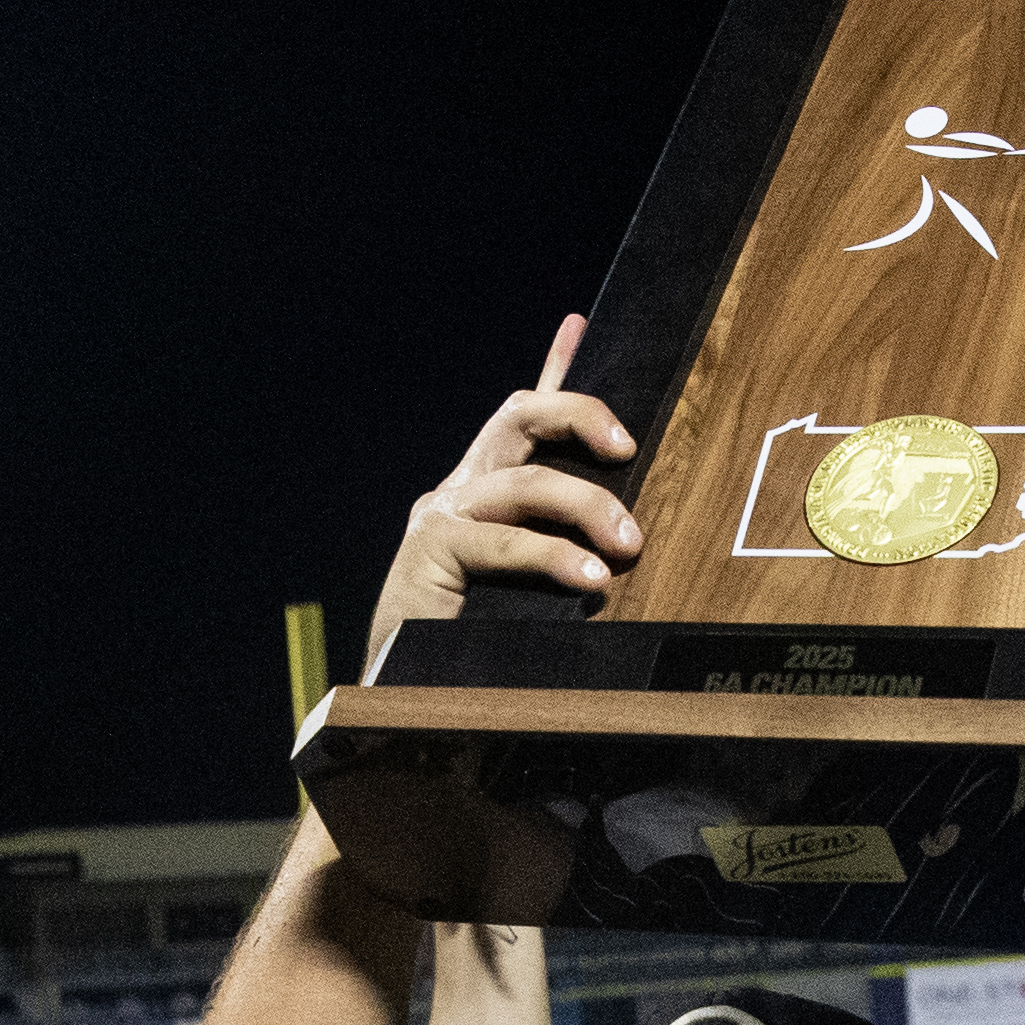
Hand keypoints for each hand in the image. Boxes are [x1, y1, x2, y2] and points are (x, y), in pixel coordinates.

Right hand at [370, 316, 640, 651]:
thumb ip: (565, 553)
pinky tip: (589, 577)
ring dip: (585, 505)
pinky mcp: (429, 553)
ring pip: (524, 482)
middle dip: (579, 415)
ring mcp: (441, 518)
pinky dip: (551, 556)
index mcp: (483, 495)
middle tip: (627, 448)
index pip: (520, 418)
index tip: (580, 325)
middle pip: (519, 416)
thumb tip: (629, 553)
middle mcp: (458, 492)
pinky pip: (503, 542)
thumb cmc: (476, 650)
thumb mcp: (532, 590)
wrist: (396, 699)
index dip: (554, 370)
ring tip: (627, 547)